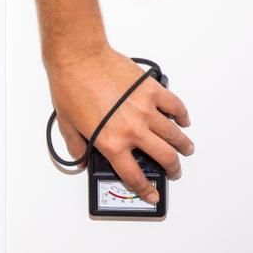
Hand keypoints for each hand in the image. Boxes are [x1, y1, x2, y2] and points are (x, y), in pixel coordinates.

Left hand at [46, 43, 193, 203]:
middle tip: (174, 171)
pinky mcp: (151, 89)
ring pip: (173, 134)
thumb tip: (81, 158)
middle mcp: (132, 129)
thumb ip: (77, 147)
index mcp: (111, 142)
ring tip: (185, 149)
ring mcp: (145, 109)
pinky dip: (182, 115)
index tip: (152, 194)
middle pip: (163, 157)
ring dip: (183, 145)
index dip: (145, 189)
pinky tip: (183, 120)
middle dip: (172, 168)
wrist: (79, 58)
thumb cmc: (71, 86)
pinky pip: (174, 106)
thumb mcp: (67, 125)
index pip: (133, 175)